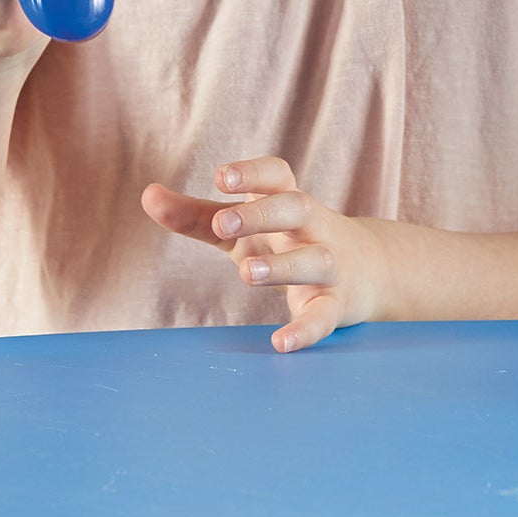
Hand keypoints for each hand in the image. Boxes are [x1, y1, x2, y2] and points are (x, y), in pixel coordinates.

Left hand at [142, 156, 386, 353]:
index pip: (278, 176)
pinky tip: (280, 343)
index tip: (221, 176)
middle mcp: (313, 228)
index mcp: (289, 203)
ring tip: (247, 273)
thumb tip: (147, 195)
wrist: (369, 268)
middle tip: (224, 224)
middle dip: (262, 213)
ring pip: (315, 259)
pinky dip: (307, 330)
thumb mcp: (247, 228)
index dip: (252, 173)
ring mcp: (330, 265)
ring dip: (283, 264)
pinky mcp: (338, 304)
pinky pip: (326, 316)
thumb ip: (198, 215)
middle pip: (297, 208)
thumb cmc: (290, 241)